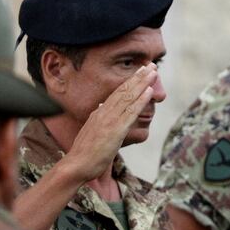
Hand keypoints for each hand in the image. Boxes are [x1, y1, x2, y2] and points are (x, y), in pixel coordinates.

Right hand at [63, 63, 157, 181]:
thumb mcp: (91, 130)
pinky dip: (140, 100)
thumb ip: (97, 118)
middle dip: (139, 76)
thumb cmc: (84, 152)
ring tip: (153, 72)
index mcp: (99, 112)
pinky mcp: (116, 130)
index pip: (117, 93)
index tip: (140, 71)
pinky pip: (130, 113)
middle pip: (124, 90)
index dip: (130, 81)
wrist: (76, 165)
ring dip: (142, 83)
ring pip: (129, 97)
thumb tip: (101, 106)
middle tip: (151, 64)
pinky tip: (149, 92)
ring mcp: (110, 120)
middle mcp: (104, 112)